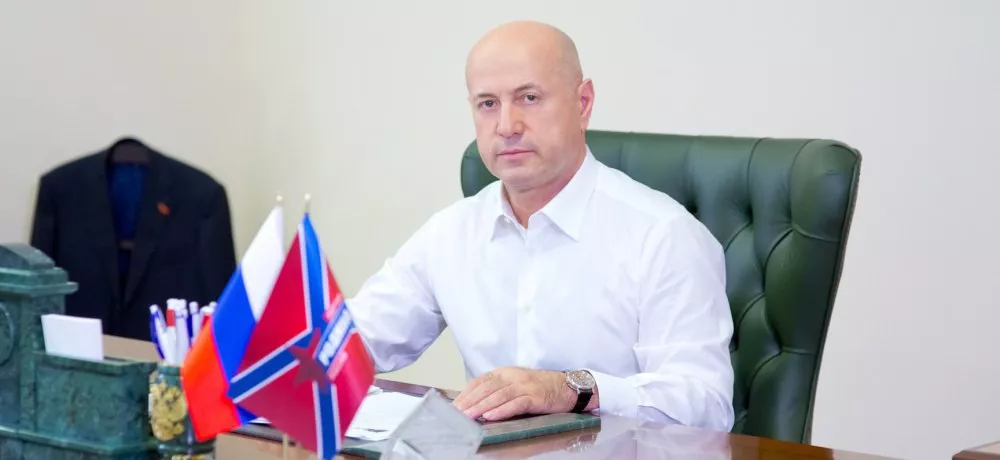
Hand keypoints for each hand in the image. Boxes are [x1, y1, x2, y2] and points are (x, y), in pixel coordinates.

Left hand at [452, 367, 576, 421]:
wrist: (567, 387)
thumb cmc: (540, 388)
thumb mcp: (515, 384)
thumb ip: (498, 390)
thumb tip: (475, 404)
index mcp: (505, 372)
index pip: (480, 382)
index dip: (466, 394)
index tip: (454, 406)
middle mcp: (513, 376)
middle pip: (486, 388)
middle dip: (470, 402)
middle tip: (457, 413)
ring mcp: (524, 385)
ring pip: (498, 395)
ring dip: (481, 406)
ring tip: (469, 416)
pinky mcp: (535, 396)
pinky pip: (515, 403)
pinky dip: (501, 410)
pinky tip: (491, 415)